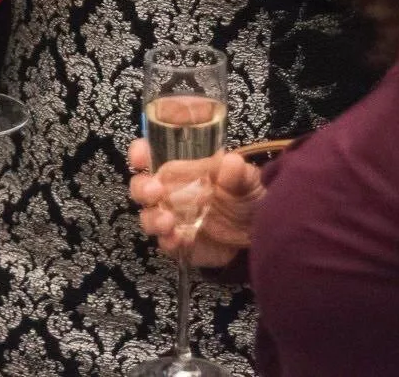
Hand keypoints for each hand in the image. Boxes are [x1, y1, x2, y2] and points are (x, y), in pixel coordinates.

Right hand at [127, 144, 262, 268]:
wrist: (258, 233)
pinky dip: (168, 241)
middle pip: (141, 188)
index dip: (140, 153)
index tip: (141, 156)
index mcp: (181, 169)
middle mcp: (171, 192)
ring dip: (153, 218)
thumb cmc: (246, 196)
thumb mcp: (247, 179)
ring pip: (148, 217)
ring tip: (168, 221)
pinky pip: (166, 243)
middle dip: (141, 188)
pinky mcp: (180, 243)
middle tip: (154, 191)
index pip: (150, 156)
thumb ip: (238, 172)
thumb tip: (231, 162)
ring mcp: (173, 219)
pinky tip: (178, 239)